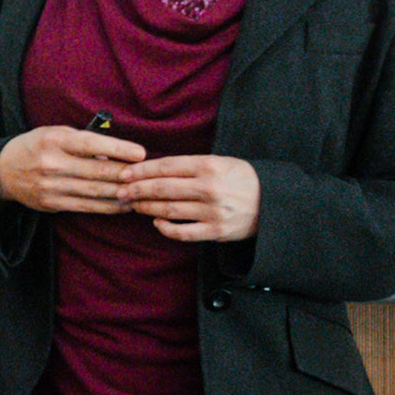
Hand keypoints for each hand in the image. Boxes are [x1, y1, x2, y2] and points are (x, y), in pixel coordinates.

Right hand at [0, 125, 153, 214]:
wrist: (3, 171)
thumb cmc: (36, 146)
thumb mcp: (55, 133)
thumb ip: (82, 141)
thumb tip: (113, 154)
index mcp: (54, 140)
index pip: (91, 144)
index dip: (118, 149)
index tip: (141, 153)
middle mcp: (52, 164)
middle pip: (97, 171)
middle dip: (126, 175)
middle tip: (149, 176)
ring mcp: (52, 186)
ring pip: (95, 192)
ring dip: (122, 193)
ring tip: (143, 192)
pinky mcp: (53, 204)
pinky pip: (87, 207)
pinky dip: (109, 207)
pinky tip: (124, 204)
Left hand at [125, 153, 260, 242]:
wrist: (274, 201)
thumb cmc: (242, 179)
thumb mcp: (220, 162)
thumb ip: (191, 165)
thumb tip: (155, 169)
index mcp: (209, 165)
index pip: (167, 166)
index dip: (142, 170)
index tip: (125, 173)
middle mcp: (209, 188)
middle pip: (163, 188)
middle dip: (137, 189)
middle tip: (120, 191)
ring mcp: (212, 211)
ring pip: (169, 210)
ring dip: (147, 207)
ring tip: (134, 204)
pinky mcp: (216, 231)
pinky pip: (184, 232)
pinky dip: (167, 228)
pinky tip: (156, 222)